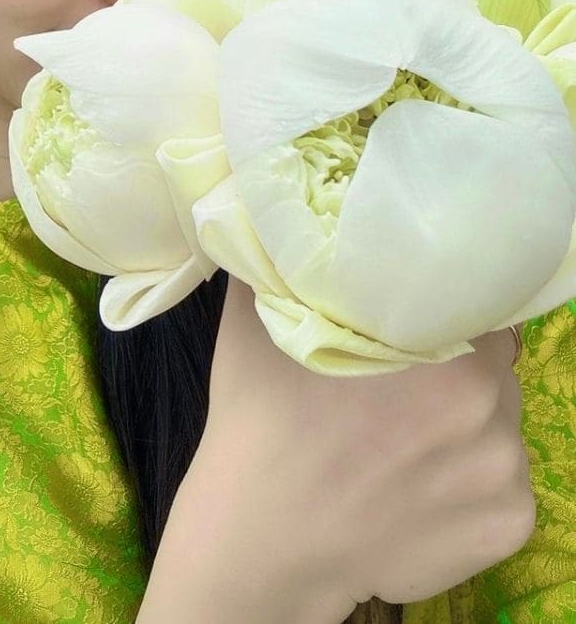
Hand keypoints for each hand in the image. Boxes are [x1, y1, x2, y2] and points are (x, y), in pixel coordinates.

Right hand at [187, 276, 533, 616]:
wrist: (261, 539)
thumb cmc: (260, 423)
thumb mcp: (256, 323)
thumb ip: (287, 266)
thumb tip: (289, 224)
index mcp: (447, 357)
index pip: (476, 313)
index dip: (443, 317)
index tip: (409, 331)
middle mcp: (494, 415)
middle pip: (491, 371)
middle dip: (455, 372)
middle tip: (398, 390)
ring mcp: (506, 480)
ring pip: (499, 429)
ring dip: (464, 429)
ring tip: (401, 446)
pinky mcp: (507, 531)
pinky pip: (502, 487)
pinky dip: (469, 486)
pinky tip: (414, 491)